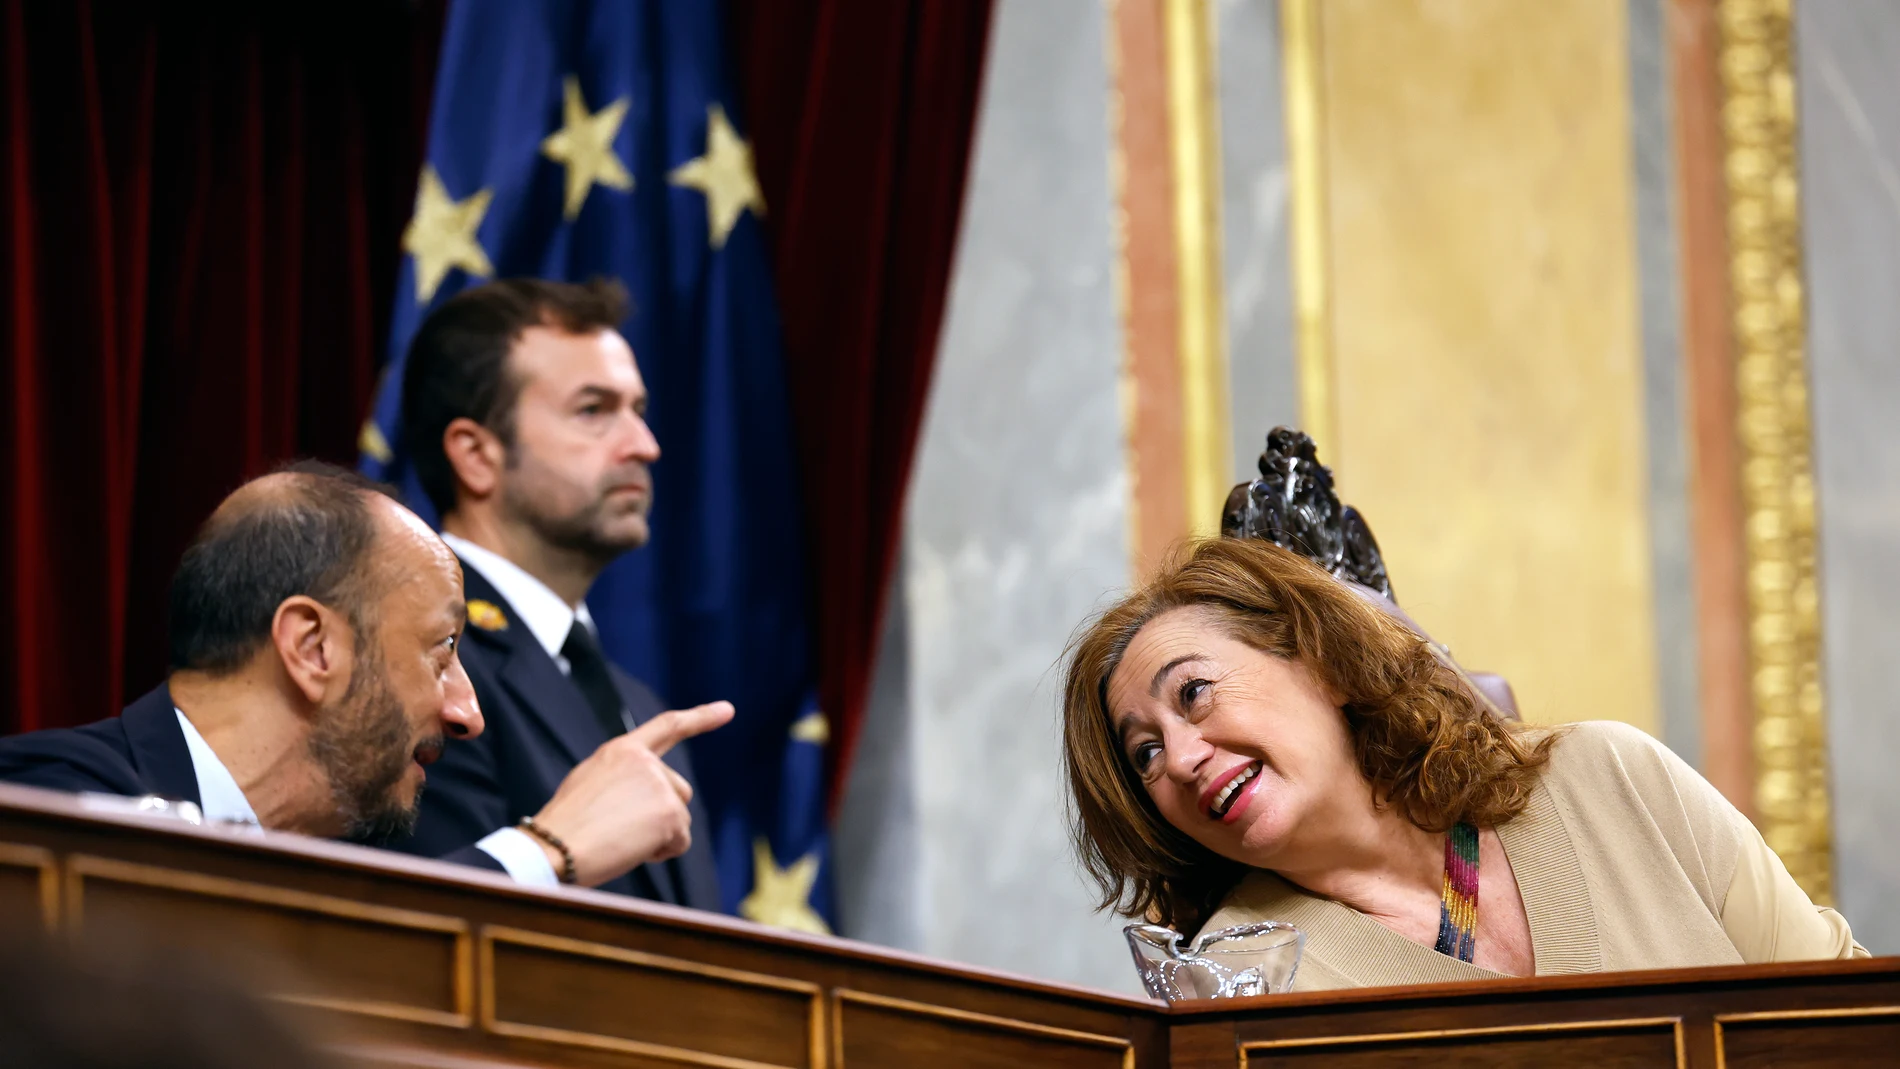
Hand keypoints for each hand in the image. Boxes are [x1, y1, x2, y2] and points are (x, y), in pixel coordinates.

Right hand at [529, 701, 732, 886]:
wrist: (553, 848)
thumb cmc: (565, 826)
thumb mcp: (590, 783)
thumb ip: (624, 778)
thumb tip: (649, 796)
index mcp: (622, 750)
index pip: (667, 726)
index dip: (701, 717)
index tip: (727, 710)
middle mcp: (645, 762)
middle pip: (678, 790)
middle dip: (662, 813)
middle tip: (620, 829)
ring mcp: (659, 785)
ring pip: (680, 818)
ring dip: (659, 836)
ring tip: (619, 839)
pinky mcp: (669, 813)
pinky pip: (680, 842)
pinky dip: (662, 852)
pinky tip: (631, 850)